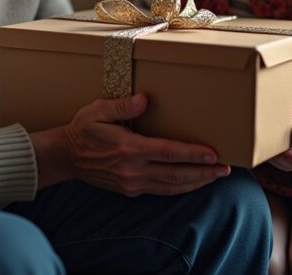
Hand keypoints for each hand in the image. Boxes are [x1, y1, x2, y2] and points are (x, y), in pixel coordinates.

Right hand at [31, 93, 229, 195]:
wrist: (65, 156)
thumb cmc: (83, 129)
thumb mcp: (98, 110)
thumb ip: (122, 105)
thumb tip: (145, 99)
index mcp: (128, 149)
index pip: (167, 153)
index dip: (192, 154)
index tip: (213, 154)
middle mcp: (132, 170)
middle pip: (176, 175)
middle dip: (203, 173)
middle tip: (226, 169)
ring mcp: (132, 183)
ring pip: (171, 187)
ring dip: (196, 183)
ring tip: (216, 176)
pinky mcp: (130, 190)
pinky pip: (161, 191)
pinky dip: (180, 188)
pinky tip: (193, 182)